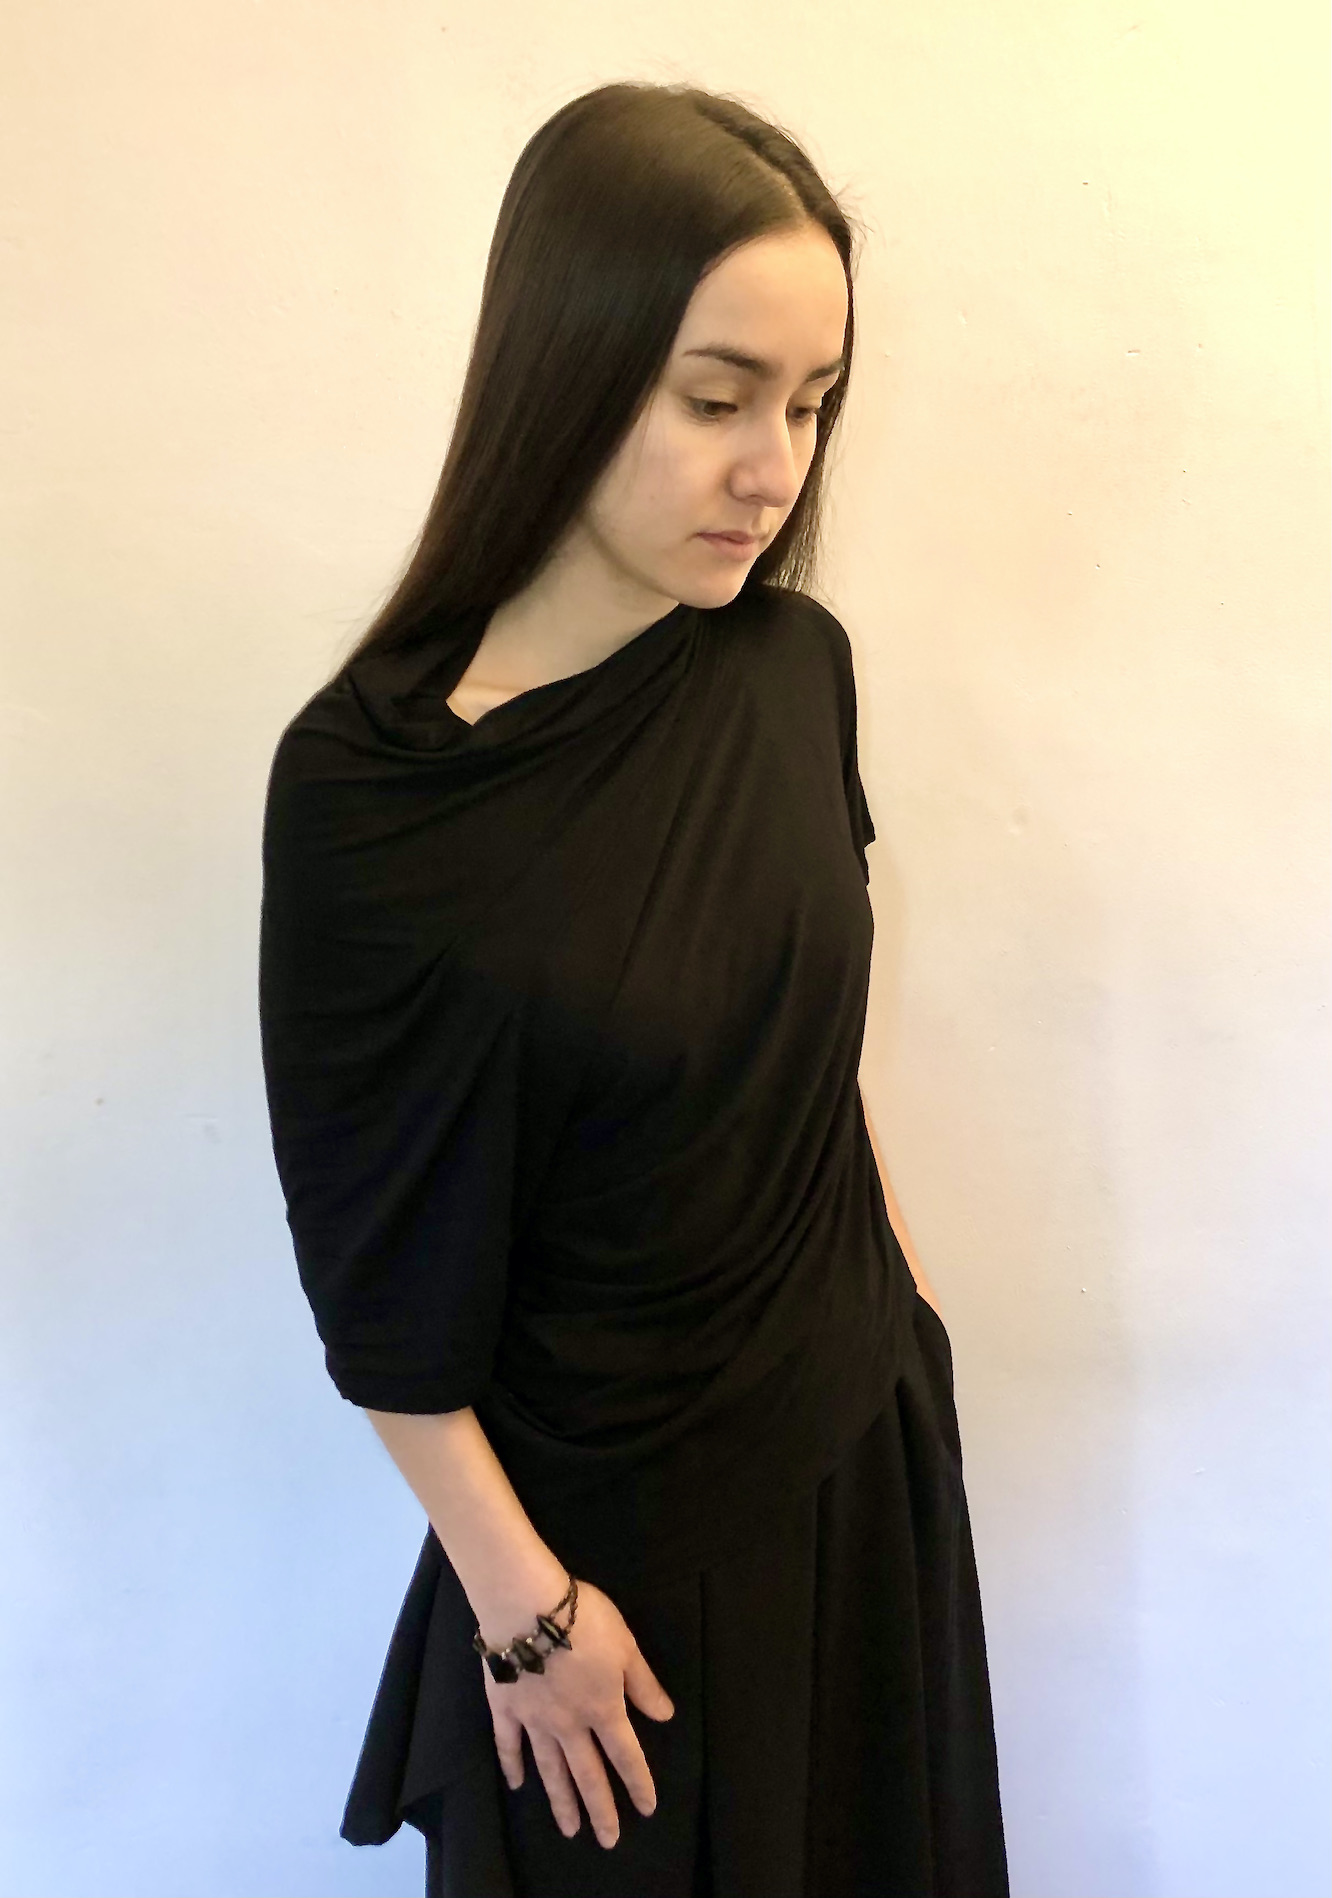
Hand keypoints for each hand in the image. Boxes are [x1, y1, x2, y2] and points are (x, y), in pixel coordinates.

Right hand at [481, 1578, 674, 1849]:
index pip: (626, 1755)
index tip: (646, 1809)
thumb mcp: (626, 1646)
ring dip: (562, 1801)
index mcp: (603, 1709)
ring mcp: (534, 1720)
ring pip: (551, 1769)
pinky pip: (508, 1744)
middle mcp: (570, 1724)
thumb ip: (643, 1684)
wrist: (526, 1606)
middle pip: (588, 1774)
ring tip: (569, 1829)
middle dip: (600, 1809)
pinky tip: (517, 1785)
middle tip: (607, 1840)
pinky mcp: (505, 1707)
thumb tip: (665, 1716)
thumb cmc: (584, 1620)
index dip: (638, 1783)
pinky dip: (513, 1766)